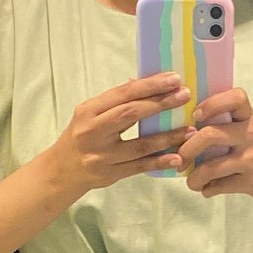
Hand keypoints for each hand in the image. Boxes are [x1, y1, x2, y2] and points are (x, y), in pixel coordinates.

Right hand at [50, 73, 194, 190]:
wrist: (61, 171)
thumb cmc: (81, 136)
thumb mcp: (91, 114)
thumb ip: (115, 101)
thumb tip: (144, 82)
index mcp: (88, 111)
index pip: (123, 93)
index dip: (150, 85)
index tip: (174, 78)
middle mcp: (93, 131)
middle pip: (131, 114)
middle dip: (161, 104)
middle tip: (185, 96)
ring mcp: (101, 155)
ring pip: (140, 144)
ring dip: (169, 136)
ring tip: (191, 129)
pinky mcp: (110, 174)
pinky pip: (140, 167)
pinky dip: (160, 162)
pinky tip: (178, 158)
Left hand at [177, 88, 252, 204]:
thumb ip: (228, 126)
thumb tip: (186, 129)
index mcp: (250, 118)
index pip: (235, 98)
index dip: (211, 104)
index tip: (196, 116)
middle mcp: (252, 135)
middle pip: (210, 134)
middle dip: (187, 149)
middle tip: (180, 158)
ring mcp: (252, 159)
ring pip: (211, 167)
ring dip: (193, 177)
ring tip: (191, 181)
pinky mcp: (252, 181)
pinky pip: (219, 186)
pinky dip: (207, 190)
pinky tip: (208, 189)